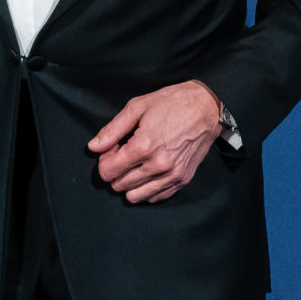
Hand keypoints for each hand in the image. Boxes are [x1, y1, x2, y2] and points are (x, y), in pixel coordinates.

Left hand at [88, 80, 222, 203]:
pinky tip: (149, 171)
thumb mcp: (138, 107)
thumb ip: (112, 130)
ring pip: (135, 196)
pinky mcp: (182, 179)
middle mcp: (158, 165)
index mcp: (144, 146)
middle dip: (116, 171)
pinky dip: (147, 188)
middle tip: (124, 154)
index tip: (112, 149)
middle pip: (119, 185)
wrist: (207, 107)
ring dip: (129, 183)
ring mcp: (172, 175)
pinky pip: (155, 197)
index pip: (108, 171)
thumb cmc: (172, 103)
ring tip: (136, 164)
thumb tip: (93, 147)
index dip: (105, 160)